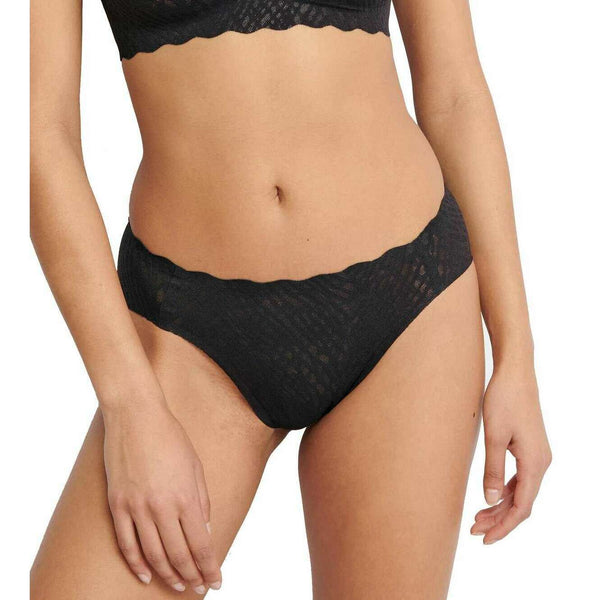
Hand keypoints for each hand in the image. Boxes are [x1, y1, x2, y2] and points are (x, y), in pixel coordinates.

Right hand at [103, 396, 220, 593]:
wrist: (136, 416)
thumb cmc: (171, 437)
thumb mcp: (196, 466)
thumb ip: (201, 501)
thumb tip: (204, 531)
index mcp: (185, 497)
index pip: (200, 545)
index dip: (209, 567)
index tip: (216, 581)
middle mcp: (161, 507)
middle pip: (178, 555)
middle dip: (191, 576)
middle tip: (199, 588)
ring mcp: (136, 507)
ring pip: (152, 555)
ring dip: (167, 575)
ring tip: (178, 586)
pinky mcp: (117, 504)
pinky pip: (126, 543)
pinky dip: (136, 564)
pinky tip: (145, 575)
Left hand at [471, 363, 551, 543]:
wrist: (515, 373)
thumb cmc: (503, 400)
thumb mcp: (494, 436)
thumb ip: (492, 470)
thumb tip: (491, 499)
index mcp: (534, 463)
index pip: (521, 507)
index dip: (504, 527)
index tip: (485, 539)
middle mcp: (541, 463)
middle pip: (522, 502)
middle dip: (499, 519)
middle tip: (473, 530)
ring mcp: (537, 455)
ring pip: (520, 491)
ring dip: (500, 505)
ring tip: (477, 517)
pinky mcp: (529, 448)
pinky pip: (520, 477)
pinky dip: (505, 490)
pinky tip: (490, 496)